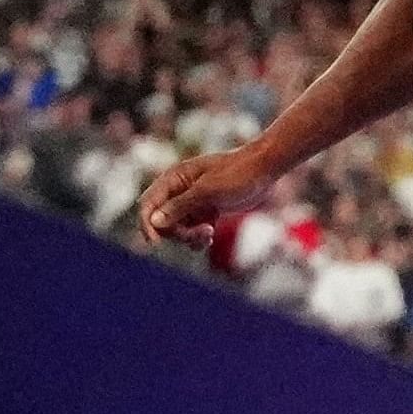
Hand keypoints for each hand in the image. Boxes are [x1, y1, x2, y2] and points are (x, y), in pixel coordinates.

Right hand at [135, 147, 274, 249]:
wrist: (265, 169)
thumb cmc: (236, 174)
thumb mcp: (207, 191)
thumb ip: (179, 206)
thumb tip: (153, 221)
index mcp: (173, 178)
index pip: (148, 204)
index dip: (147, 224)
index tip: (155, 243)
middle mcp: (178, 190)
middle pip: (162, 220)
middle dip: (177, 232)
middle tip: (201, 234)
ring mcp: (192, 201)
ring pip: (178, 227)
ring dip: (189, 236)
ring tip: (209, 234)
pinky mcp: (205, 210)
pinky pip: (192, 229)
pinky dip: (198, 237)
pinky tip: (210, 237)